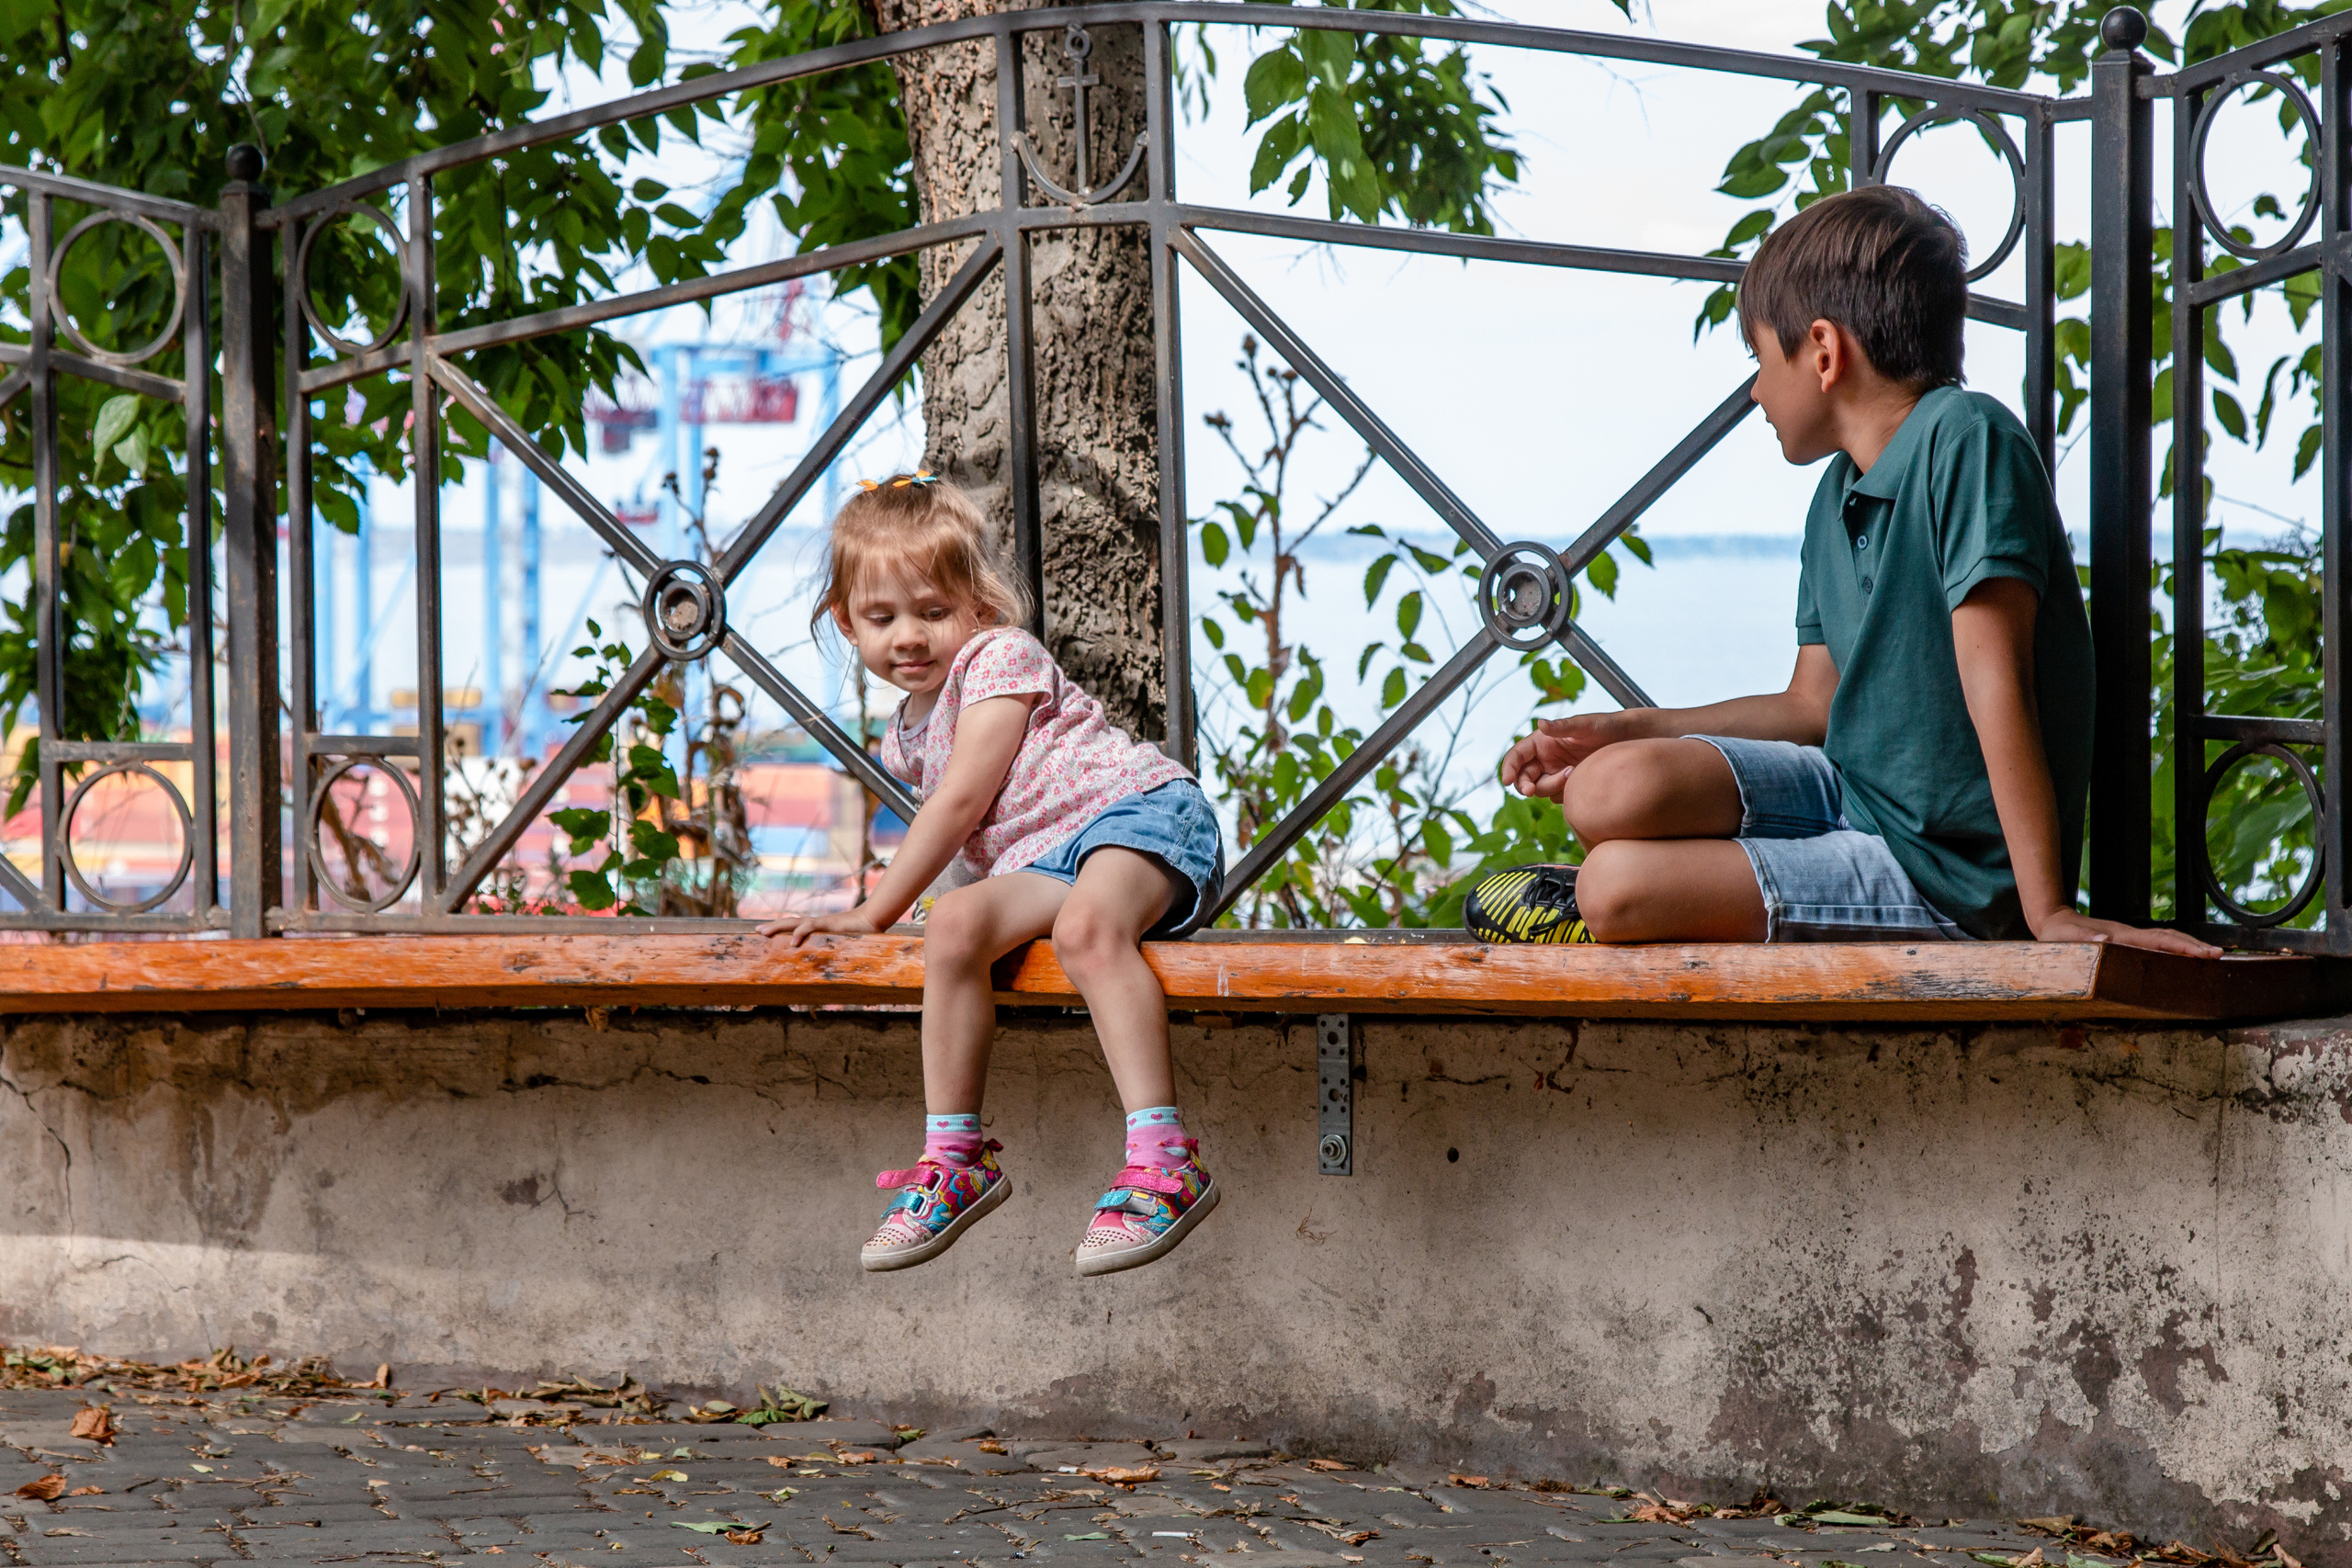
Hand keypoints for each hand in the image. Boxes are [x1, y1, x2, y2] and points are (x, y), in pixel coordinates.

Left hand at [759, 906, 883, 947]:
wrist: (873, 920)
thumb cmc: (860, 934)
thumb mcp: (842, 946)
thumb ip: (834, 954)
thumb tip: (832, 971)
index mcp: (817, 928)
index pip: (794, 926)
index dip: (780, 929)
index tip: (765, 933)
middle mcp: (816, 923)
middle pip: (789, 922)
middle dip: (772, 926)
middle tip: (756, 930)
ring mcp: (821, 923)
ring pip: (794, 922)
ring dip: (777, 926)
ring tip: (763, 932)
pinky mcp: (828, 924)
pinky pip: (811, 926)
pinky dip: (800, 933)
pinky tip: (791, 941)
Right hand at [1500, 711, 1630, 799]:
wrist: (1627, 741)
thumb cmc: (1604, 727)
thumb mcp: (1584, 725)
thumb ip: (1562, 727)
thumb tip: (1541, 723)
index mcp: (1542, 742)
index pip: (1517, 756)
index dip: (1508, 768)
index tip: (1507, 781)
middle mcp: (1545, 758)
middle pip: (1523, 777)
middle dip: (1525, 785)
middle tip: (1531, 791)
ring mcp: (1556, 773)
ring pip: (1540, 789)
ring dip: (1551, 786)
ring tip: (1573, 772)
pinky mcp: (1568, 785)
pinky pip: (1557, 796)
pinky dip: (1564, 793)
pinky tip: (1579, 782)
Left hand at [2031, 906, 2222, 956]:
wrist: (2053, 920)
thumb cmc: (2057, 933)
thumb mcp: (2065, 938)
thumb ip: (2083, 938)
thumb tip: (2104, 937)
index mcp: (2119, 936)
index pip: (2156, 941)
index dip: (2180, 947)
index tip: (2202, 953)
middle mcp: (2129, 934)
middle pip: (2169, 937)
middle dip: (2194, 946)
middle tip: (2218, 955)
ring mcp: (2129, 935)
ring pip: (2166, 938)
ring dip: (2188, 945)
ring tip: (2211, 955)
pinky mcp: (2127, 939)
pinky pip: (2157, 943)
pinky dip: (2175, 947)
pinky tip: (2185, 956)